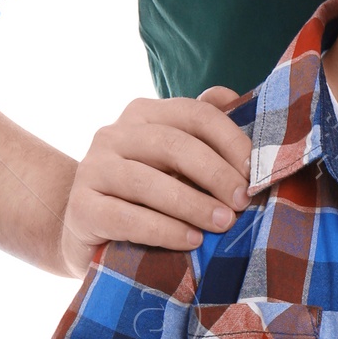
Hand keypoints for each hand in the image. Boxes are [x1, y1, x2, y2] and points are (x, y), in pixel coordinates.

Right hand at [60, 87, 251, 274]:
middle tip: (243, 201)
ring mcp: (93, 169)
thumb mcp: (174, 163)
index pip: (195, 114)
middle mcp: (114, 134)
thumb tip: (232, 97)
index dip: (231, 141)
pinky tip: (192, 241)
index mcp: (143, 114)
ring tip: (225, 223)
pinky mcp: (81, 208)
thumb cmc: (144, 195)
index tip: (256, 172)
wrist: (87, 232)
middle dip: (216, 174)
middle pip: (173, 145)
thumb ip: (201, 132)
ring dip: (193, 204)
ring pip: (149, 182)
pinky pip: (128, 218)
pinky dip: (165, 230)